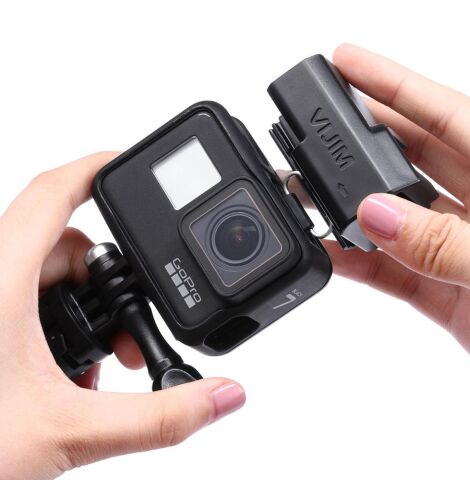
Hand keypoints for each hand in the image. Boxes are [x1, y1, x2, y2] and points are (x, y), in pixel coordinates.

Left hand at [0, 152, 244, 479]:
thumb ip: (157, 419)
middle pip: (65, 242)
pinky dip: (61, 321)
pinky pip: (29, 297)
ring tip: (97, 363)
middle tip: (129, 335)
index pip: (53, 192)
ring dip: (87, 307)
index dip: (98, 167)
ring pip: (48, 272)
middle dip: (110, 280)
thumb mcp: (66, 433)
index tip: (133, 161)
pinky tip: (70, 372)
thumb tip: (222, 394)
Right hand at [289, 43, 469, 362]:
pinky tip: (326, 250)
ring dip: (348, 206)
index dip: (394, 84)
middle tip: (314, 127)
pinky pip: (386, 269)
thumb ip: (447, 242)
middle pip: (409, 158)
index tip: (346, 63)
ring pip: (390, 216)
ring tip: (307, 191)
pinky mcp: (441, 290)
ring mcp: (458, 250)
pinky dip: (354, 261)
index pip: (447, 116)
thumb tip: (378, 214)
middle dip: (359, 140)